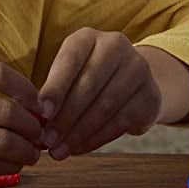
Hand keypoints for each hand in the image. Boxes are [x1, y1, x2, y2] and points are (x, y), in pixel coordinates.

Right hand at [0, 60, 45, 187]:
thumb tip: (13, 109)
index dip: (27, 89)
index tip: (38, 106)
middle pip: (7, 110)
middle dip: (33, 127)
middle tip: (40, 137)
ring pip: (2, 140)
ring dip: (26, 150)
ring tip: (30, 156)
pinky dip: (8, 168)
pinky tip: (12, 169)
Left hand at [37, 29, 162, 159]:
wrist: (131, 83)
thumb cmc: (87, 79)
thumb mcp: (69, 76)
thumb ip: (54, 93)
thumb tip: (38, 122)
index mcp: (88, 37)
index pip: (70, 59)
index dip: (55, 87)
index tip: (43, 113)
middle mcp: (116, 46)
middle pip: (88, 85)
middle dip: (65, 117)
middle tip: (48, 140)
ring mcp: (138, 69)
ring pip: (105, 106)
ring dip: (79, 133)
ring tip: (60, 150)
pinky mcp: (150, 95)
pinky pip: (120, 121)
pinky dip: (97, 138)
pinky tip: (80, 148)